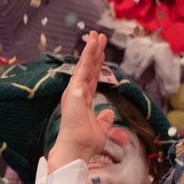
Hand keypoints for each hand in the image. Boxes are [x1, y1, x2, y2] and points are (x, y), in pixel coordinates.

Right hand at [47, 31, 113, 169]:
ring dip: (91, 49)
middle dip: (94, 52)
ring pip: (85, 64)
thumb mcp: (101, 128)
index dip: (96, 65)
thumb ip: (104, 119)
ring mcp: (75, 90)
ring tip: (97, 34)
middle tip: (99, 36)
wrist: (76, 149)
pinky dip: (88, 54)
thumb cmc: (85, 142)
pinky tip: (92, 42)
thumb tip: (108, 112)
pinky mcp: (75, 89)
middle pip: (88, 68)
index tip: (101, 53)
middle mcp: (77, 93)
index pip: (91, 78)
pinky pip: (84, 67)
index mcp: (82, 100)